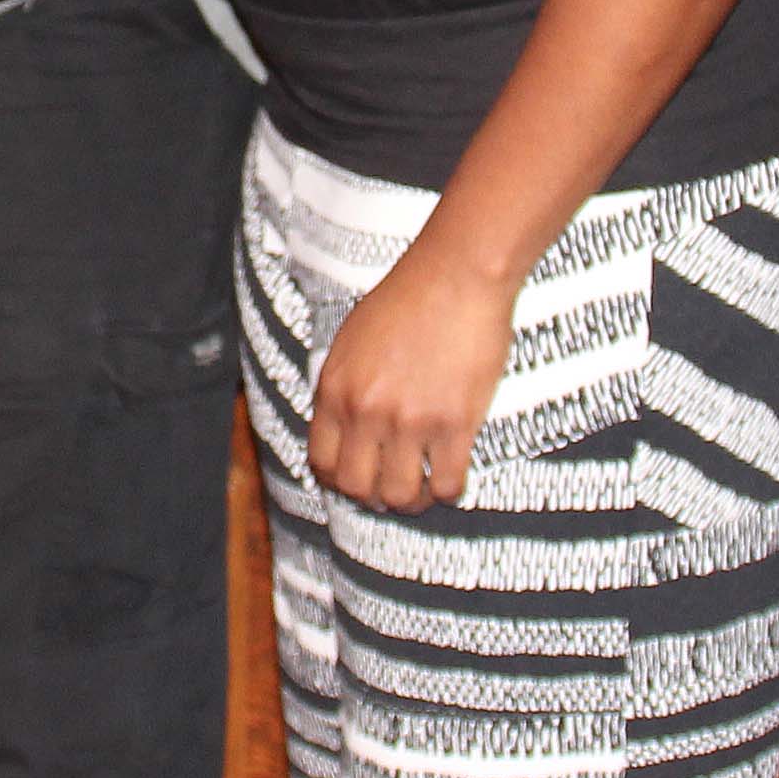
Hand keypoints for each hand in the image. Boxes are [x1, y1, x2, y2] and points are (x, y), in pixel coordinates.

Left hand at [307, 247, 514, 509]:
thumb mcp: (351, 340)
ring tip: (423, 490)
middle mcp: (366, 411)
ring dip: (412, 502)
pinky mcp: (454, 423)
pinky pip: (446, 483)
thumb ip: (342, 386)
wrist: (456, 275)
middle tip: (393, 489)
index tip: (358, 479)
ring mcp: (410, 421)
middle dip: (373, 497)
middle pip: (356, 488)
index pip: (322, 462)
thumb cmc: (406, 298)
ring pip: (400, 496)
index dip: (338, 480)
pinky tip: (452, 478)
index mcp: (335, 390)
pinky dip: (448, 490)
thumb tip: (342, 427)